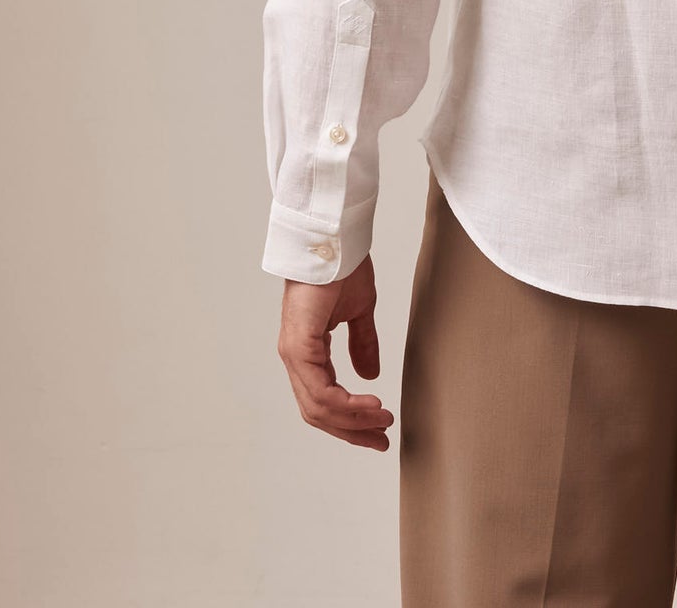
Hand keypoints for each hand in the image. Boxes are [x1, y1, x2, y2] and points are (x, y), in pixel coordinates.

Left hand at [276, 253, 393, 449]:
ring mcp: (294, 352)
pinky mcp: (299, 344)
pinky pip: (320, 390)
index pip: (323, 399)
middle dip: (352, 430)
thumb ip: (361, 343)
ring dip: (352, 421)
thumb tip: (370, 374)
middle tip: (381, 438)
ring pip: (318, 407)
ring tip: (382, 420)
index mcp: (307, 350)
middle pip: (318, 412)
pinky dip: (345, 404)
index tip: (379, 427)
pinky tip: (370, 405)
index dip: (350, 419)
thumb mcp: (359, 311)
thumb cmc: (343, 266)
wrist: (336, 238)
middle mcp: (296, 357)